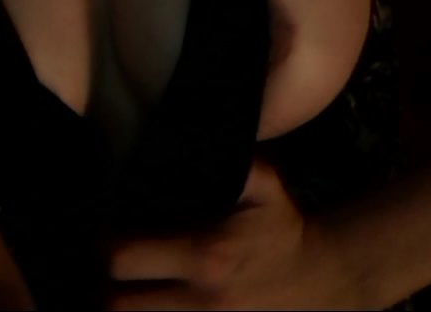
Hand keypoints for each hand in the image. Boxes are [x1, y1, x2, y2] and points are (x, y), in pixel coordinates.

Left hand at [103, 156, 365, 309]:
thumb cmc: (282, 230)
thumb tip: (192, 136)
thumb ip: (236, 162)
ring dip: (127, 306)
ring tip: (125, 288)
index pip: (124, 259)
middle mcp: (200, 300)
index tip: (111, 235)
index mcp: (205, 255)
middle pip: (118, 306)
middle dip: (107, 287)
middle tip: (111, 270)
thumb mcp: (266, 187)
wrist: (323, 282)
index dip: (109, 246)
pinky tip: (150, 302)